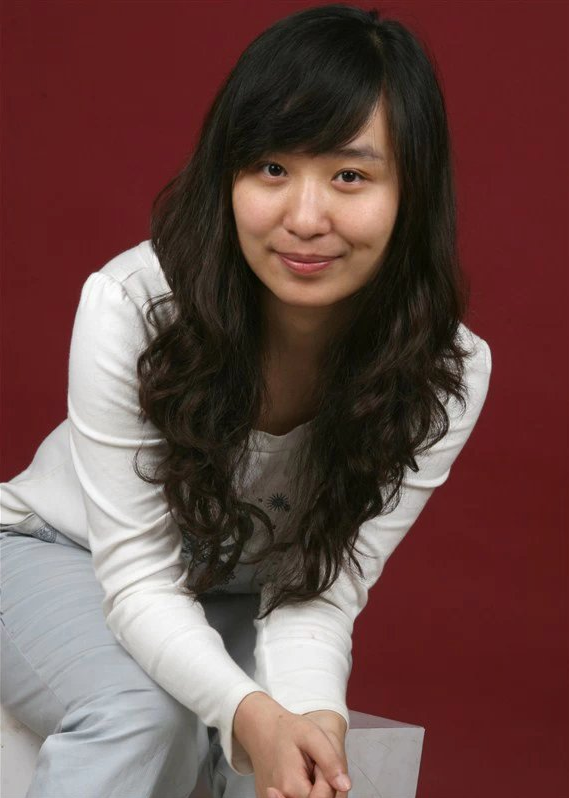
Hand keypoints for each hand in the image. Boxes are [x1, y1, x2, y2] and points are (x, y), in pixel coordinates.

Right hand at [233, 693, 350, 797]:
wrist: (261, 728)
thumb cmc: (286, 729)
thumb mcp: (312, 735)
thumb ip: (330, 761)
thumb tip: (345, 786)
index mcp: (292, 787)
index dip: (329, 780)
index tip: (318, 762)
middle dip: (321, 786)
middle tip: (312, 765)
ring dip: (313, 789)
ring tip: (305, 769)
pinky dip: (303, 790)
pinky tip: (299, 775)